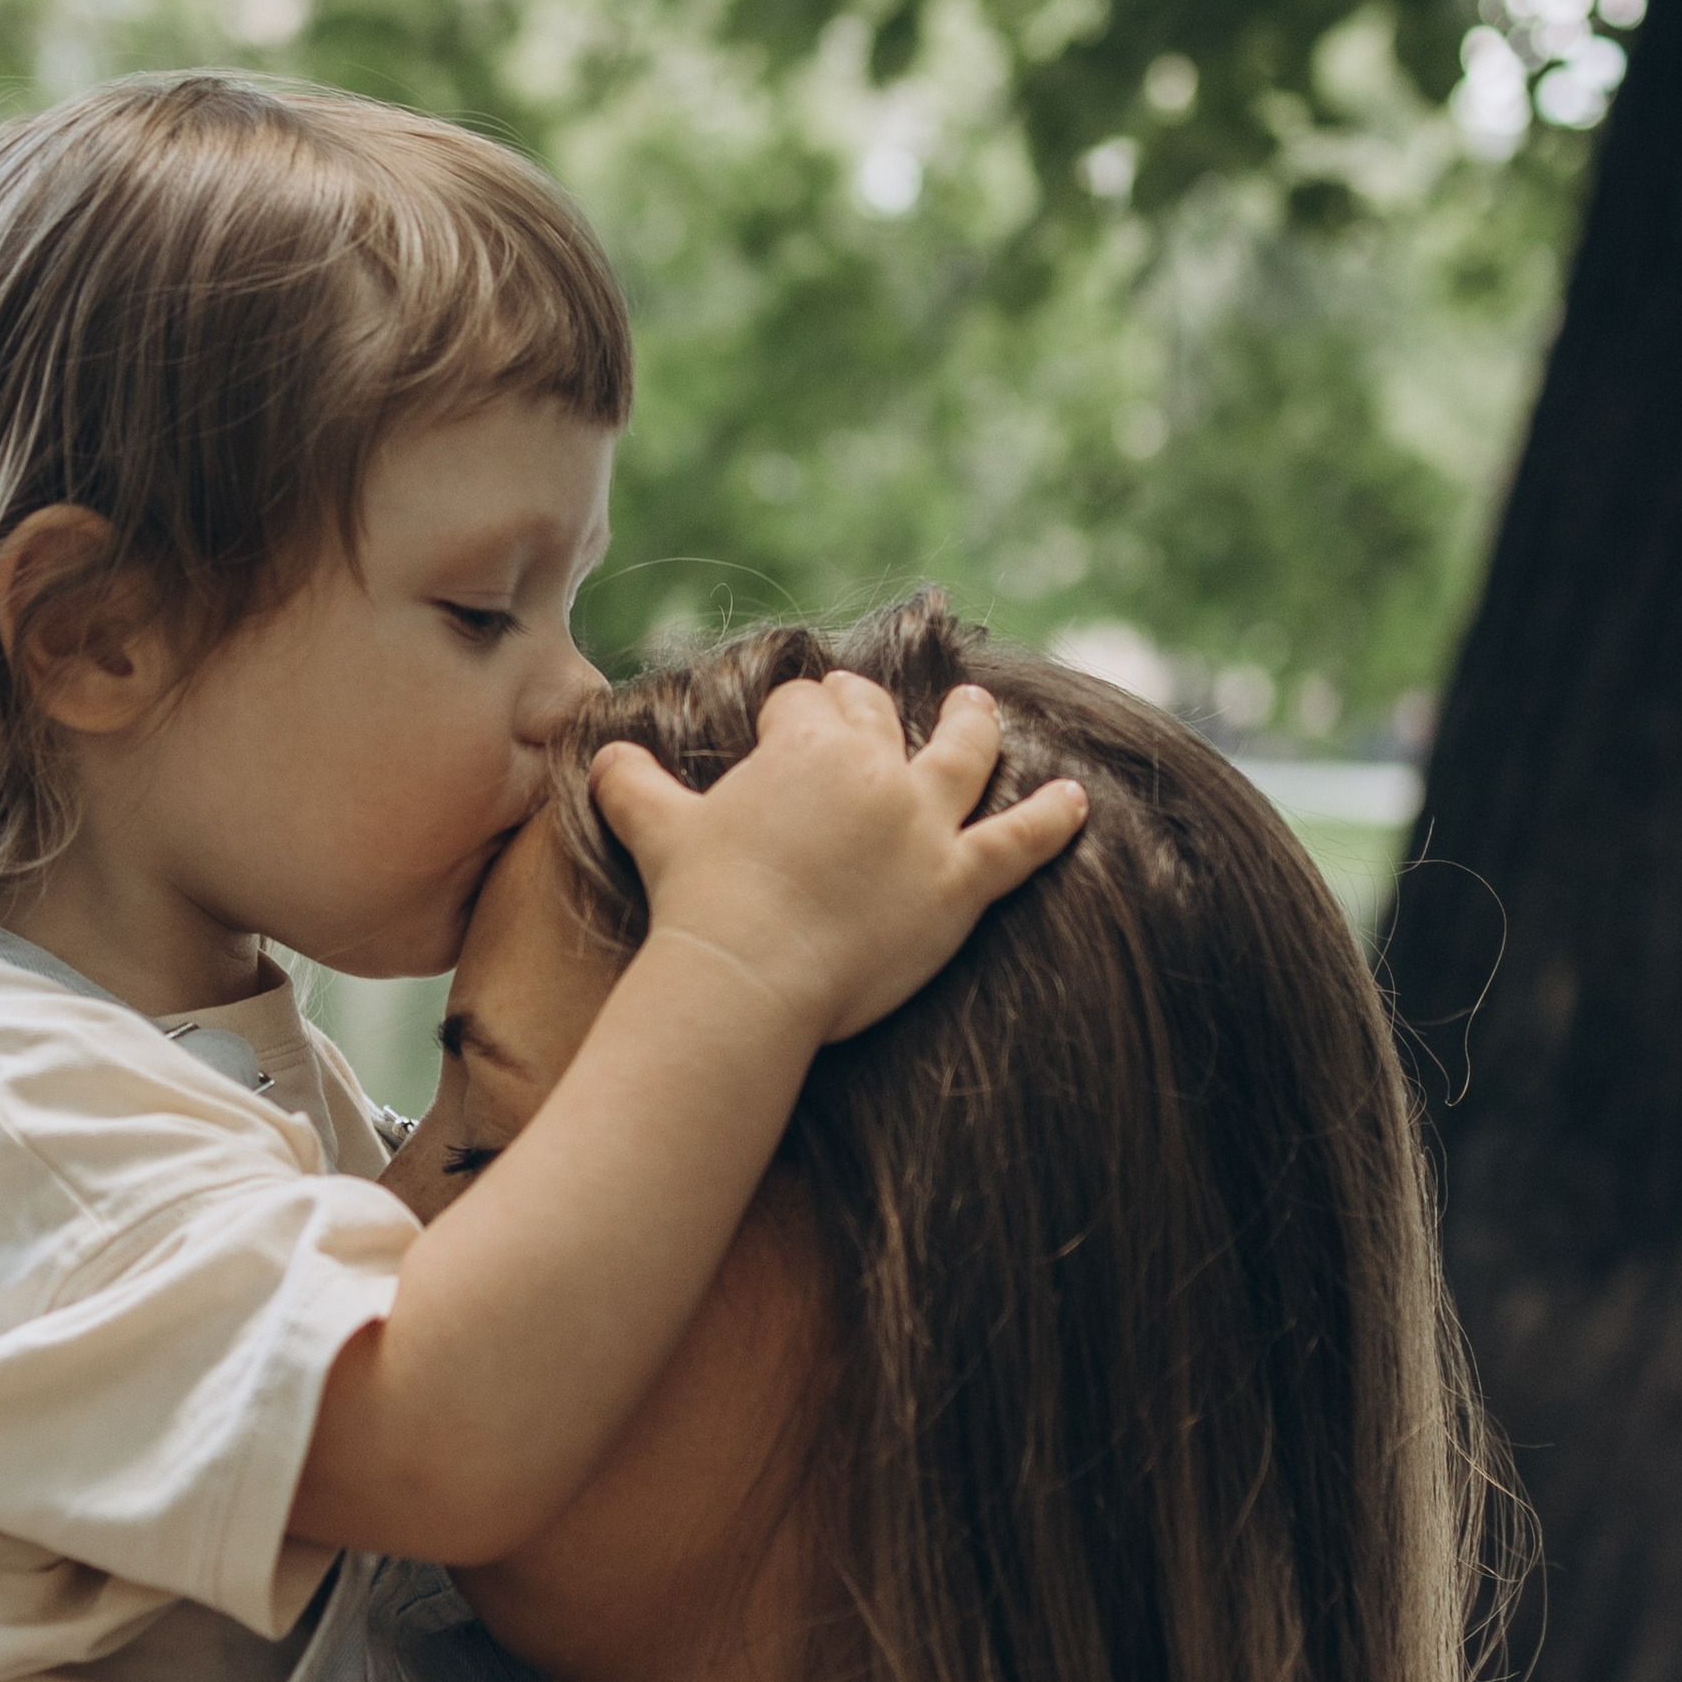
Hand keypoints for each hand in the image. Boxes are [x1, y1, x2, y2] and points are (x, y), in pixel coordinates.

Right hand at [588, 673, 1085, 1045]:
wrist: (747, 977)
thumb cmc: (699, 902)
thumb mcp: (657, 829)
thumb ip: (634, 784)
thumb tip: (602, 754)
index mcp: (804, 746)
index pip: (807, 707)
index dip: (799, 711)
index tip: (797, 715)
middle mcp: (873, 770)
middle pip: (879, 718)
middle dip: (871, 706)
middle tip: (868, 704)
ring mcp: (923, 824)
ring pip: (963, 754)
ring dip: (974, 725)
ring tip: (980, 709)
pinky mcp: (959, 884)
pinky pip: (1019, 843)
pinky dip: (1053, 820)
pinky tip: (1078, 801)